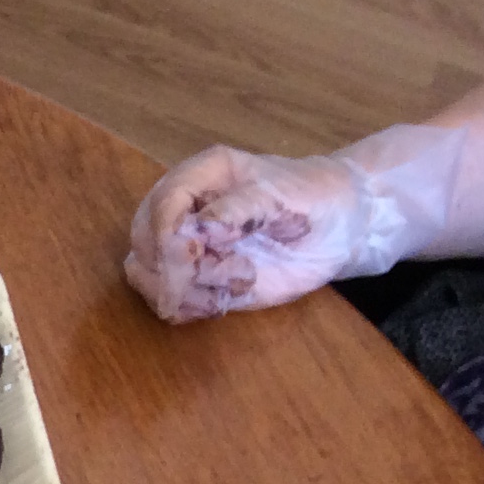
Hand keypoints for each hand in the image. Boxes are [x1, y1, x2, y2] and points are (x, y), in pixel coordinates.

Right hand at [124, 124, 463, 322]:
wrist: (342, 227)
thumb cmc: (317, 200)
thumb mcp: (284, 196)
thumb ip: (239, 209)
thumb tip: (199, 233)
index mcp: (201, 176)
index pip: (161, 205)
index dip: (168, 237)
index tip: (198, 258)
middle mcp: (183, 209)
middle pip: (142, 242)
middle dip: (177, 268)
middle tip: (231, 274)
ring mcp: (185, 246)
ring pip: (144, 273)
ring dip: (182, 290)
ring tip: (233, 285)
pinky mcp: (194, 279)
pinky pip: (165, 300)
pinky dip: (187, 308)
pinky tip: (223, 302)